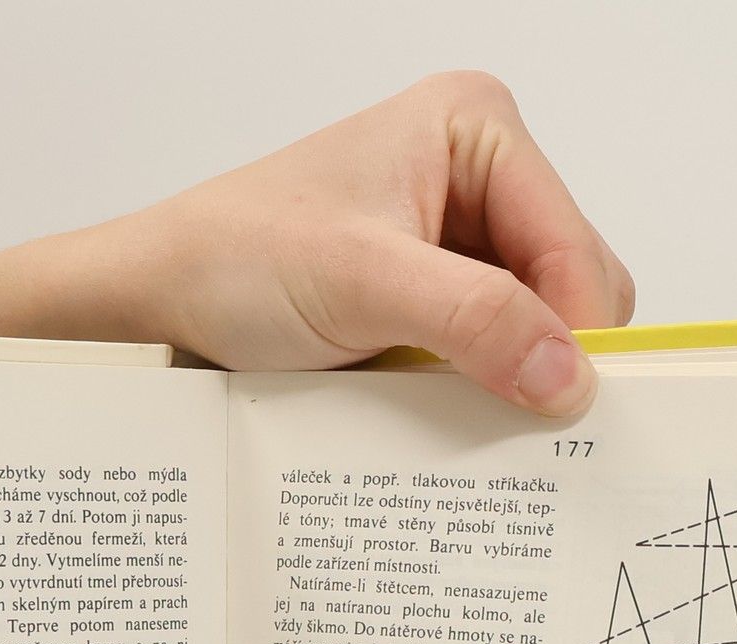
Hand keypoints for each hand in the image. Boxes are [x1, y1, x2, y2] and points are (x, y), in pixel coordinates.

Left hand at [0, 72, 633, 416]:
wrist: (158, 304)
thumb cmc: (235, 260)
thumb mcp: (363, 283)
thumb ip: (475, 319)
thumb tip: (568, 375)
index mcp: (477, 130)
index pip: (575, 245)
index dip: (577, 331)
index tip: (568, 409)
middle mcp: (477, 179)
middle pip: (569, 290)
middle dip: (545, 356)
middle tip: (509, 419)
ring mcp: (456, 244)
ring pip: (537, 332)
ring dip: (508, 380)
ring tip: (456, 409)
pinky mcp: (432, 303)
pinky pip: (491, 357)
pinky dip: (478, 392)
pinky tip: (442, 411)